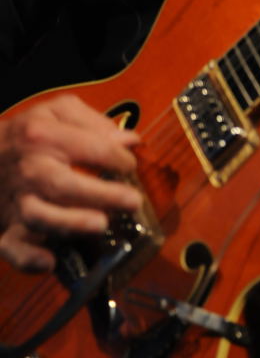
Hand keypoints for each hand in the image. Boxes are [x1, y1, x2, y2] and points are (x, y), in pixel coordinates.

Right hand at [0, 94, 141, 272]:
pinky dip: (29, 258)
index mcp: (45, 135)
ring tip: (101, 225)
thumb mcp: (57, 112)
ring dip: (70, 223)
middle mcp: (30, 168)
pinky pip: (12, 247)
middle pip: (63, 183)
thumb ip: (94, 123)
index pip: (89, 147)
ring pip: (38, 216)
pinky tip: (50, 262)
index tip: (130, 167)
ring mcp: (15, 199)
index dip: (117, 158)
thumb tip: (129, 140)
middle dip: (101, 194)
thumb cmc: (27, 133)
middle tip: (133, 202)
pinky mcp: (3, 227)